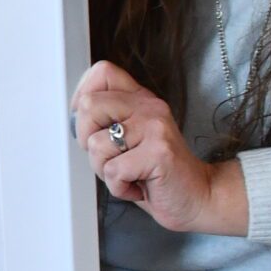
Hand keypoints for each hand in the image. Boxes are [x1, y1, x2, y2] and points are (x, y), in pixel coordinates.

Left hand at [71, 60, 248, 236]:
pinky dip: (119, 188)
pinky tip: (138, 186)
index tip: (91, 126)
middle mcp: (148, 107)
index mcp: (140, 100)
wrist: (197, 197)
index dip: (83, 99)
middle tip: (110, 157)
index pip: (102, 72)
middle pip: (88, 105)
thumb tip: (73, 117)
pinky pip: (114, 170)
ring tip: (130, 174)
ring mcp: (155, 127)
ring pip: (96, 144)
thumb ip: (106, 122)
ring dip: (105, 170)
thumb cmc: (156, 174)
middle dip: (87, 140)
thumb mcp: (129, 140)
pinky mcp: (159, 152)